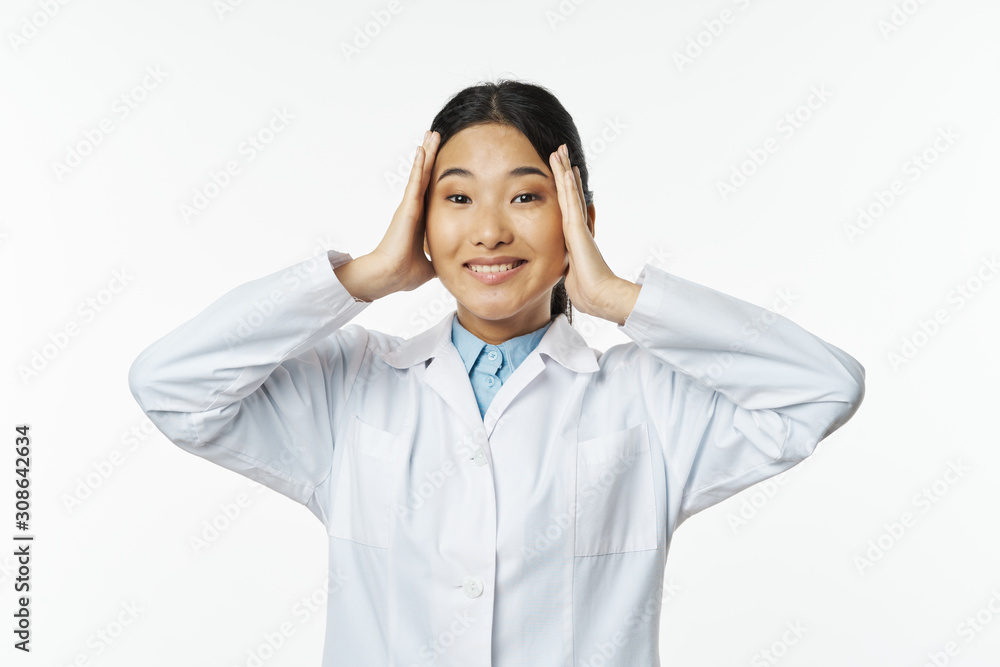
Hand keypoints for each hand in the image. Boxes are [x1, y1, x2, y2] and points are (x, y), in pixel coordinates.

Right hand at [337, 131, 439, 301]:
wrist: (390, 276)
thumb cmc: (404, 273)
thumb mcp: (429, 264)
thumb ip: (440, 258)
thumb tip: (453, 264)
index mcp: (420, 220)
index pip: (430, 191)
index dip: (435, 175)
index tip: (442, 160)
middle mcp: (413, 209)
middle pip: (424, 177)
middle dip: (430, 156)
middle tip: (435, 136)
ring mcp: (409, 206)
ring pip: (419, 174)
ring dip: (426, 154)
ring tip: (431, 134)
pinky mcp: (407, 208)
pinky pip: (414, 182)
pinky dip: (419, 165)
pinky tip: (422, 149)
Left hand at [548, 144, 639, 324]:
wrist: (598, 295)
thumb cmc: (587, 291)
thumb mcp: (573, 273)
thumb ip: (571, 264)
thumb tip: (570, 265)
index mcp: (577, 237)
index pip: (571, 207)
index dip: (569, 189)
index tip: (567, 172)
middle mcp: (579, 227)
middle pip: (571, 193)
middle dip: (566, 172)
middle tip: (563, 151)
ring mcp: (578, 226)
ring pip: (569, 191)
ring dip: (564, 170)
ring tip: (560, 150)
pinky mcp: (577, 228)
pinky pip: (570, 201)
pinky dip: (567, 184)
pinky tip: (564, 168)